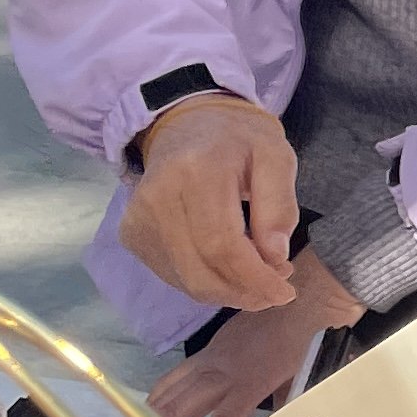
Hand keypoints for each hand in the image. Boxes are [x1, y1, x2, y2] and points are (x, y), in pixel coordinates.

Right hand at [120, 94, 298, 311]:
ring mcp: (138, 217)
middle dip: (242, 292)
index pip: (222, 244)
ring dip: (226, 292)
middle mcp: (158, 196)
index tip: (285, 293)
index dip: (254, 278)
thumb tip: (275, 257)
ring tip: (256, 280)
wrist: (187, 123)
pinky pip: (172, 274)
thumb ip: (280, 205)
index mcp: (197, 170)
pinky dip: (204, 282)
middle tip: (274, 293)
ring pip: (184, 279)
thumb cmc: (238, 139)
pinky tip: (227, 269)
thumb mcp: (275, 156)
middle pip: (200, 269)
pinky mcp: (131, 233)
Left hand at [131, 250, 359, 416]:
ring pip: (181, 411)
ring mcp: (224, 377)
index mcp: (211, 358)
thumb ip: (270, 383)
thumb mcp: (267, 352)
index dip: (151, 407)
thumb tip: (280, 406)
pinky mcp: (247, 386)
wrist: (303, 303)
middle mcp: (208, 367)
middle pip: (164, 402)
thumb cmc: (291, 324)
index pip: (171, 384)